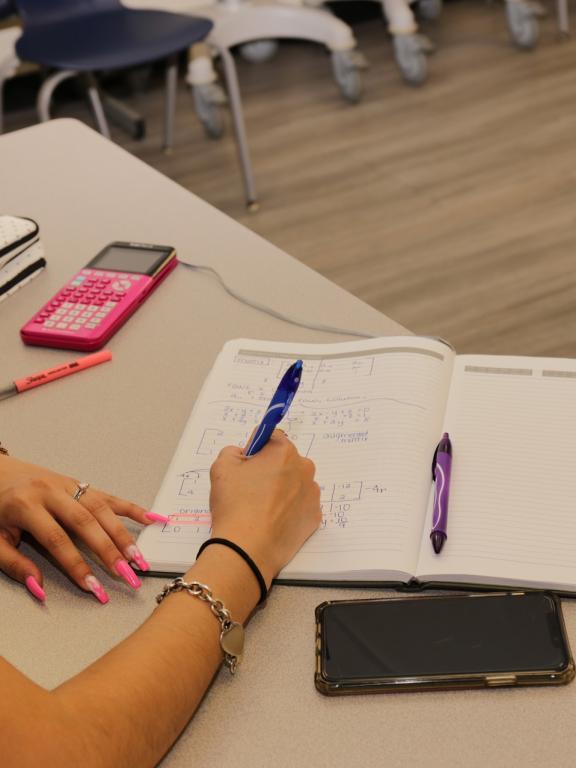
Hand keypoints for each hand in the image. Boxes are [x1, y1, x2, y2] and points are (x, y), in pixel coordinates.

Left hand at [0, 454, 156, 602]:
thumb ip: (15, 565)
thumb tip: (39, 588)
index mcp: (26, 506)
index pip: (57, 541)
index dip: (77, 566)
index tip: (94, 587)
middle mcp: (50, 492)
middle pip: (86, 523)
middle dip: (110, 551)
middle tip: (127, 574)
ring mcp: (68, 485)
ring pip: (101, 509)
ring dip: (123, 534)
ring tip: (139, 557)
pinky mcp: (78, 483)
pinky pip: (108, 495)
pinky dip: (130, 507)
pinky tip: (149, 518)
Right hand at [208, 430, 320, 586]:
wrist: (248, 548)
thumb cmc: (236, 505)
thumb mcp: (221, 466)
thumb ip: (233, 451)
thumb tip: (243, 454)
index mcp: (284, 451)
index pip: (271, 438)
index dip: (256, 450)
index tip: (247, 464)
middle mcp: (304, 468)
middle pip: (285, 461)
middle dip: (271, 470)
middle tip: (251, 489)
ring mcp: (312, 494)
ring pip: (295, 484)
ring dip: (282, 490)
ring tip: (261, 509)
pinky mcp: (314, 516)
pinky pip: (300, 506)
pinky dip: (289, 510)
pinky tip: (272, 521)